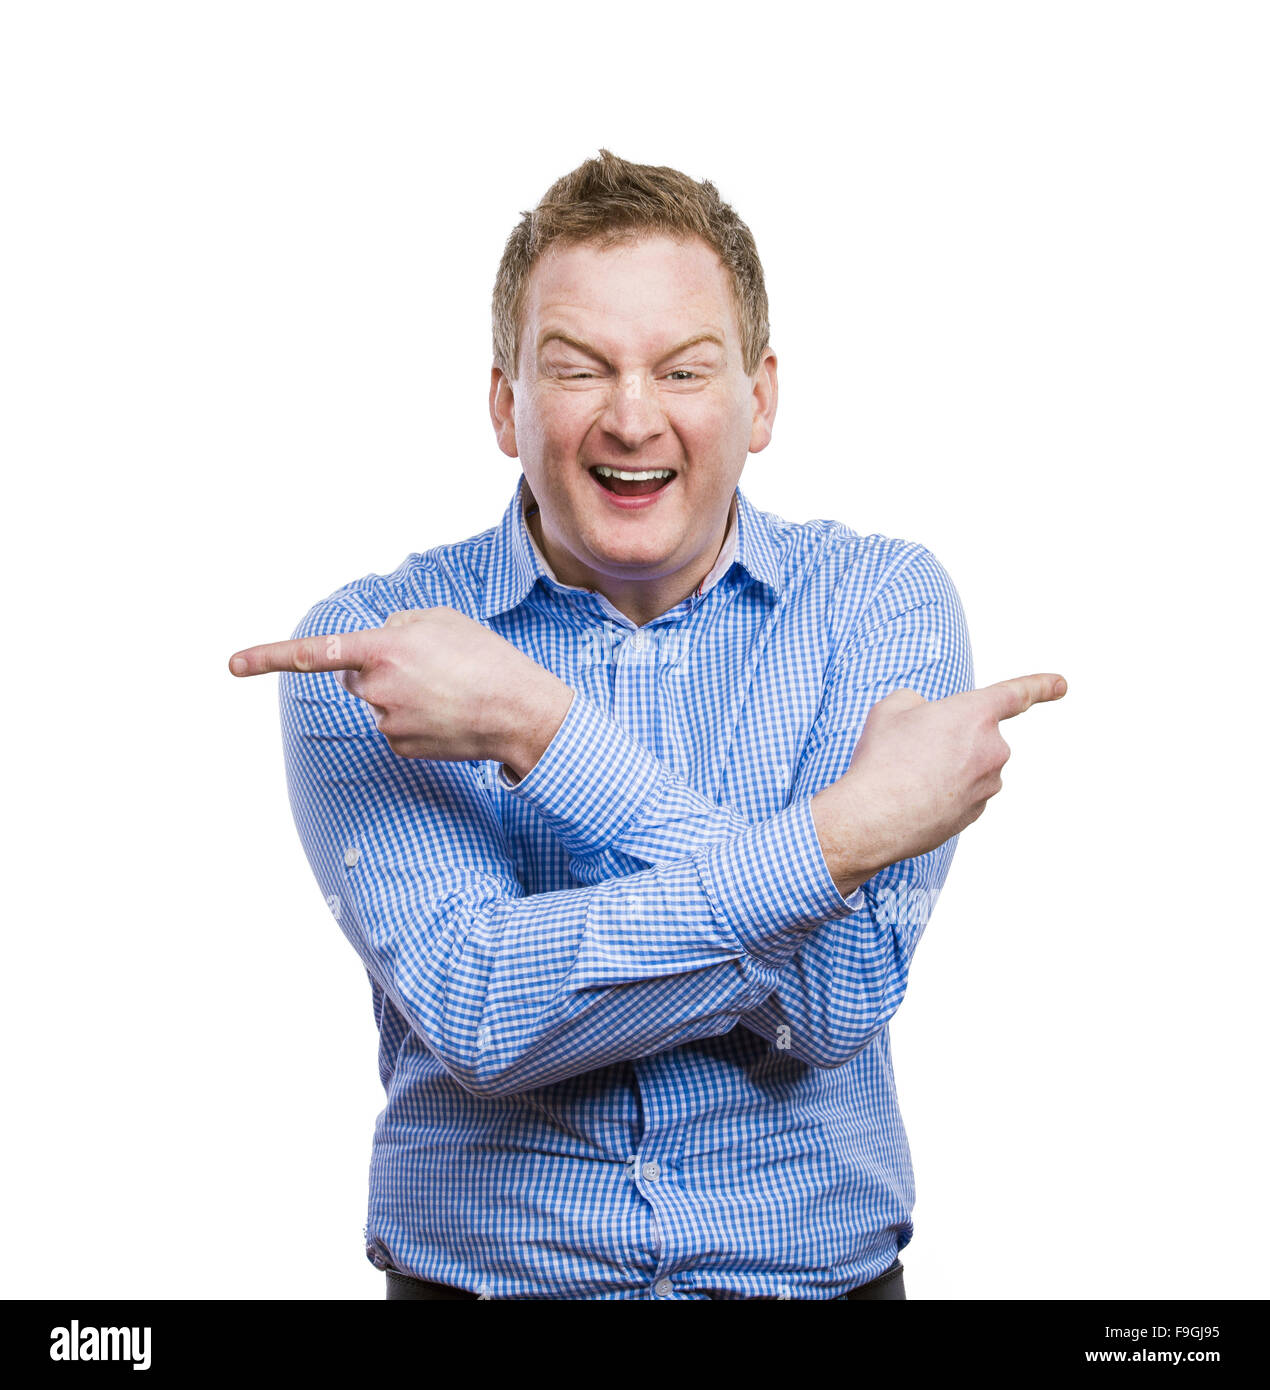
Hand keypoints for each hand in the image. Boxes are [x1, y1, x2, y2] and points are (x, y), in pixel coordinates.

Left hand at [228, 606, 574, 773]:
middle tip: (434, 665)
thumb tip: (375, 645)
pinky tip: (448, 713)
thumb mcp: (441, 620)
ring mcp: (387, 722)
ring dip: (405, 692)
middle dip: (381, 668)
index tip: (231, 664)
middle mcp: (377, 690)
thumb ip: (396, 625)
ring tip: (450, 689)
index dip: (269, 657)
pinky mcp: (400, 747)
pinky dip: (417, 717)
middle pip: (356, 676)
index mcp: (383, 650)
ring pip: (378, 701)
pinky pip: (396, 725)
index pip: (314, 653)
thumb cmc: (486, 658)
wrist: (520, 712)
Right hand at [812, 673, 1067, 891]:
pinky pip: (963, 793)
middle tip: (910, 749)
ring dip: (945, 768)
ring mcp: (987, 785)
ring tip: (907, 777)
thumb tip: (925, 716)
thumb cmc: (882, 759)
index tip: (1061, 684)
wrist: (875, 817)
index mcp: (975, 714)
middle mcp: (992, 749)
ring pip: (969, 766)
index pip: (1016, 694)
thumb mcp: (890, 709)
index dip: (1040, 686)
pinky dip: (943, 792)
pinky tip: (914, 798)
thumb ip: (916, 701)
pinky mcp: (976, 814)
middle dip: (949, 739)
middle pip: (976, 736)